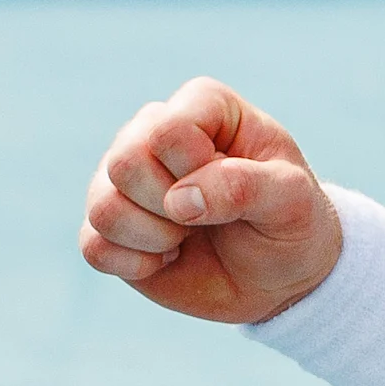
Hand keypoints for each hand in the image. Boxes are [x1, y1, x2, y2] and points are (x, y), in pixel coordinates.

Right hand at [77, 79, 342, 324]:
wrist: (280, 279)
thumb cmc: (290, 225)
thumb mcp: (291, 201)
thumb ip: (243, 186)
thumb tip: (178, 201)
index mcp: (202, 106)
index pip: (167, 131)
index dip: (198, 171)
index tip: (236, 189)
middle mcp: (152, 132)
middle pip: (124, 163)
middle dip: (171, 206)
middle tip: (208, 218)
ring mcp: (125, 180)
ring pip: (102, 207)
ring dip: (155, 238)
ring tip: (188, 236)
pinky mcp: (109, 227)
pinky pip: (93, 246)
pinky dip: (136, 265)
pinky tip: (167, 258)